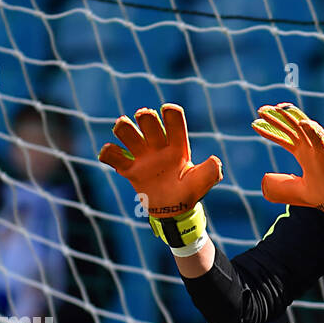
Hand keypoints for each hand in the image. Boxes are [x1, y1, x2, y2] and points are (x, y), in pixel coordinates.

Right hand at [98, 103, 222, 217]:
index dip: (170, 112)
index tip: (168, 112)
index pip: (173, 119)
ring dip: (123, 128)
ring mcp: (142, 156)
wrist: (173, 211)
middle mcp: (158, 146)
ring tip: (123, 131)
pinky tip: (111, 156)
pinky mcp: (129, 169)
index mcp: (177, 146)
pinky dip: (107, 152)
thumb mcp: (202, 183)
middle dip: (144, 116)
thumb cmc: (188, 192)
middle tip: (145, 122)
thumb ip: (210, 172)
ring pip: (126, 131)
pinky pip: (112, 156)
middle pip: (146, 119)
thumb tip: (215, 161)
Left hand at [251, 102, 323, 212]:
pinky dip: (313, 130)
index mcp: (303, 153)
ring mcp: (320, 148)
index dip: (270, 131)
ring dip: (293, 117)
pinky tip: (303, 122)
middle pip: (292, 128)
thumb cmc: (321, 194)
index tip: (255, 123)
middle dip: (278, 118)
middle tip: (262, 110)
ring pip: (305, 128)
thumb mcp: (297, 190)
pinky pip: (322, 139)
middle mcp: (310, 147)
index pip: (285, 138)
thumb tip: (266, 181)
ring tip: (280, 108)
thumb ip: (283, 184)